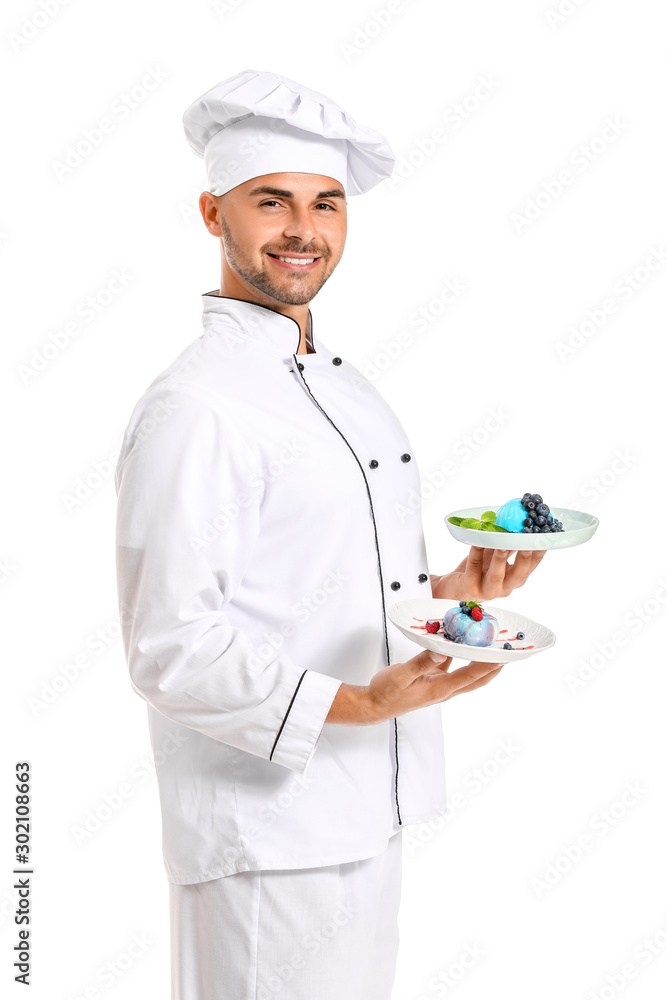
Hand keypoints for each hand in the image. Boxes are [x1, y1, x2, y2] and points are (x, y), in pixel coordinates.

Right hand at [366, 648, 503, 722]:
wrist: (374, 705)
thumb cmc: (386, 693)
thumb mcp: (402, 675)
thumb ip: (422, 662)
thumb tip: (441, 651)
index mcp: (440, 689)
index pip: (471, 675)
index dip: (488, 665)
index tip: (503, 655)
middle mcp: (444, 689)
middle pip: (476, 679)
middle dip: (493, 667)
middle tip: (507, 653)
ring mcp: (439, 686)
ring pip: (466, 675)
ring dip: (479, 663)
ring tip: (489, 648)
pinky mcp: (432, 681)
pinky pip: (451, 669)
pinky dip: (459, 657)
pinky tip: (457, 644)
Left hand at [432, 545, 545, 601]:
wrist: (454, 586)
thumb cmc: (478, 569)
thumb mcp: (495, 555)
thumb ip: (507, 545)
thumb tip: (517, 525)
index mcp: (514, 579)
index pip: (531, 566)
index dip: (539, 552)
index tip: (544, 536)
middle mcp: (504, 587)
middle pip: (518, 575)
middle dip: (524, 558)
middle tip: (527, 543)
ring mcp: (487, 590)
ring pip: (496, 576)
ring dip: (500, 559)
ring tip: (502, 544)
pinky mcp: (470, 588)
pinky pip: (473, 569)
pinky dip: (476, 554)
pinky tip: (476, 542)